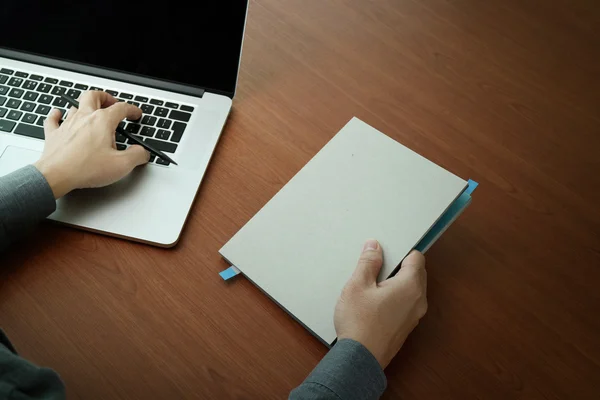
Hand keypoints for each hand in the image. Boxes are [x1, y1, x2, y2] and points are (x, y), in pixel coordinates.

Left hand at [33, 91, 149, 198]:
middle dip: (105, 97)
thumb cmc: (86, 168)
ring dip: (84, 106)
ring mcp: (67, 124)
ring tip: (91, 113)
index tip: (135, 114)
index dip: (132, 109)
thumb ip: (137, 155)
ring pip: (75, 106)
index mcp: (102, 121)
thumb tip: (142, 152)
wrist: (57, 175)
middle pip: (94, 96)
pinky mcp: (54, 134)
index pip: (121, 108)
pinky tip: (58, 114)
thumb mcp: (122, 165)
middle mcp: (84, 118)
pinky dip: (57, 114)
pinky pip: (53, 118)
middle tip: (111, 103)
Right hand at [334, 239, 426, 368]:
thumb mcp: (358, 285)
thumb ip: (368, 262)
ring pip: (410, 289)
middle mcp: (418, 301)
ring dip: (396, 282)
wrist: (359, 360)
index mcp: (411, 286)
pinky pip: (405, 303)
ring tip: (372, 285)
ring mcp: (414, 316)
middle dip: (398, 265)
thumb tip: (374, 246)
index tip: (385, 251)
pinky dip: (395, 297)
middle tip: (375, 267)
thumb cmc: (359, 323)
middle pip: (415, 272)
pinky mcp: (406, 327)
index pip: (416, 257)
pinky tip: (374, 302)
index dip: (400, 250)